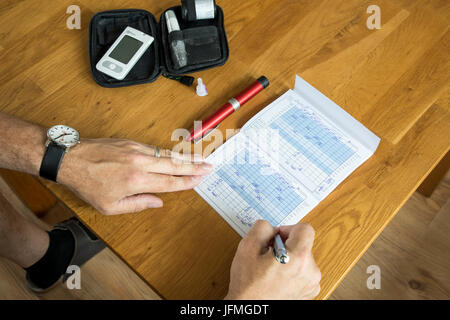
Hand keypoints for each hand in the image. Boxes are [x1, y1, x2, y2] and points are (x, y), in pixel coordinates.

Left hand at [58, 138, 212, 214]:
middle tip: (210, 166)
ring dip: (184, 157)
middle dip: (195, 166)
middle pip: (175, 164)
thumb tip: (158, 202)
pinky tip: (174, 155)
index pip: (170, 182)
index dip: (188, 182)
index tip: (200, 180)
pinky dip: (167, 152)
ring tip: (199, 159)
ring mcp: (136, 149)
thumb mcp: (110, 206)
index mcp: (137, 180)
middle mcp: (140, 162)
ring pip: (167, 154)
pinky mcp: (130, 141)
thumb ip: (138, 204)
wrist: (70, 158)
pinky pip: (154, 148)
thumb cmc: (88, 184)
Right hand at [225, 220, 320, 299]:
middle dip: (286, 245)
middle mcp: (311, 271)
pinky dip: (292, 272)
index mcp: (298, 257)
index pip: (305, 229)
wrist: (249, 311)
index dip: (288, 229)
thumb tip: (272, 228)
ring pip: (303, 258)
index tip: (277, 238)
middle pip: (303, 244)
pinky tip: (277, 279)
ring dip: (289, 259)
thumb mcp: (247, 247)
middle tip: (268, 256)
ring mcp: (312, 284)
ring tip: (271, 270)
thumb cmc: (248, 285)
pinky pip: (304, 272)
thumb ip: (262, 228)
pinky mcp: (309, 292)